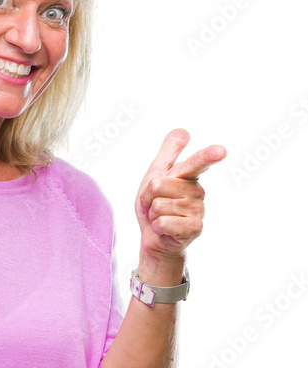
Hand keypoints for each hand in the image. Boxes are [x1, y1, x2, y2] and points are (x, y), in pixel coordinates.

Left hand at [135, 129, 226, 262]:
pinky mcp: (195, 228)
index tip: (221, 152)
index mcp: (188, 176)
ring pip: (159, 204)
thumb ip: (169, 151)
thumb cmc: (155, 204)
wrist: (154, 236)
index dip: (208, 156)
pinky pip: (164, 222)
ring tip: (160, 217)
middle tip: (153, 205)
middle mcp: (197, 191)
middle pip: (158, 184)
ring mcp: (198, 210)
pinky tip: (165, 229)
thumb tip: (184, 131)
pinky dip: (158, 227)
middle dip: (147, 196)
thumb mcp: (156, 174)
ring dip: (153, 213)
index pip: (197, 163)